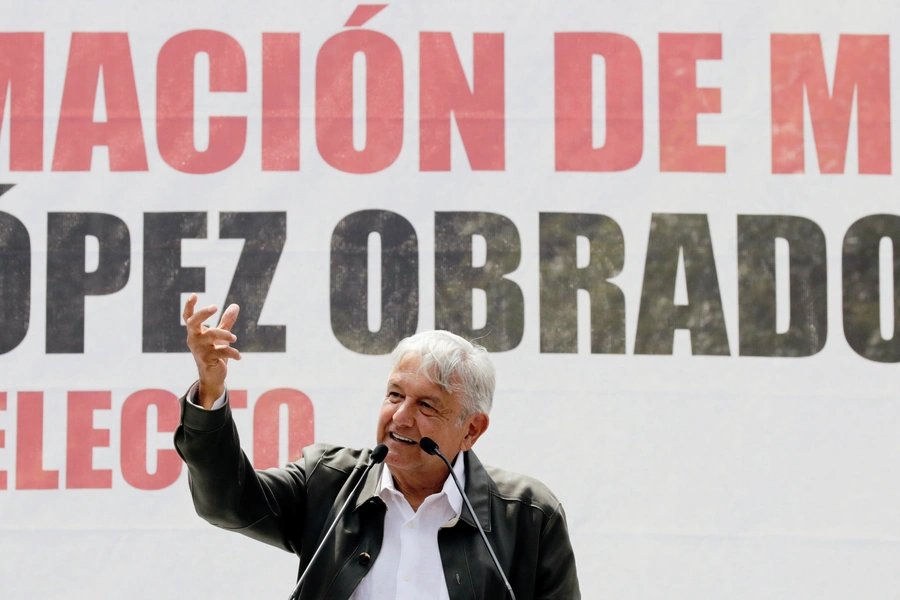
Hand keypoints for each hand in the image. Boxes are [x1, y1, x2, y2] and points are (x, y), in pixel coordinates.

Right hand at [184, 293, 241, 408]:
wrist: (212, 376)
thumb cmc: (214, 353)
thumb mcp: (220, 336)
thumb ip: (226, 322)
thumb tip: (235, 306)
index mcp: (195, 333)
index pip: (188, 318)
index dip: (189, 306)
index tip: (194, 295)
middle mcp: (194, 339)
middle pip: (193, 323)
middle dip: (203, 313)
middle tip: (215, 307)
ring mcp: (199, 349)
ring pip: (211, 335)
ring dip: (225, 334)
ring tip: (234, 339)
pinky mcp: (207, 359)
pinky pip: (222, 351)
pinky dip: (233, 353)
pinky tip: (239, 357)